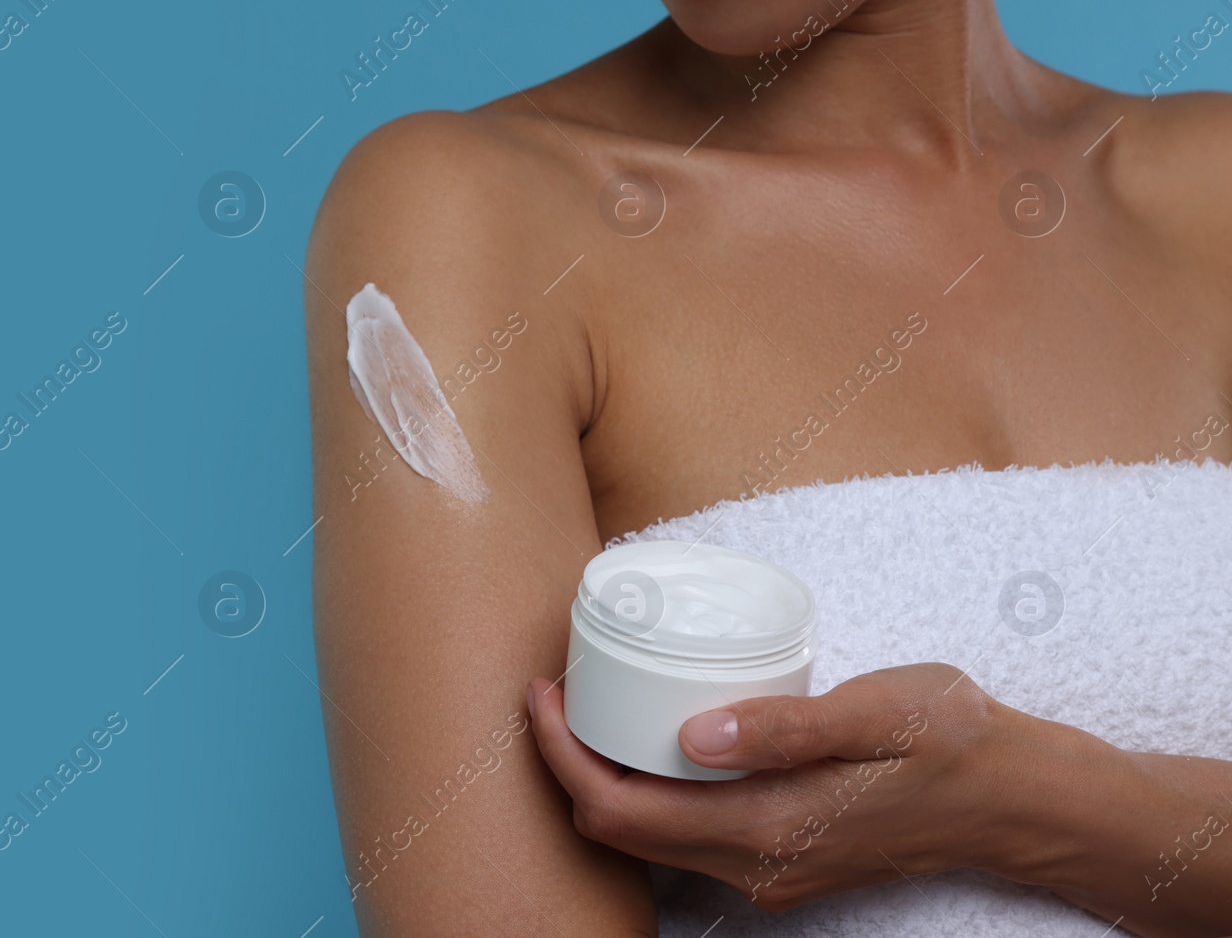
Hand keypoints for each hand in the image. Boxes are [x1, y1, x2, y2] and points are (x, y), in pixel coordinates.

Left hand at [527, 662, 1025, 908]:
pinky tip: (655, 734)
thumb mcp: (877, 714)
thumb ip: (786, 728)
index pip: (618, 810)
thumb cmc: (951, 742)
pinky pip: (683, 835)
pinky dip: (647, 791)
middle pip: (618, 831)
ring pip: (647, 838)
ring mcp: (765, 871)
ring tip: (595, 703)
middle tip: (559, 689)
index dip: (563, 755)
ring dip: (605, 778)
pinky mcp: (779, 860)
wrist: (1015, 802)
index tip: (543, 691)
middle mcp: (754, 865)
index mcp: (766, 829)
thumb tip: (693, 731)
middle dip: (570, 764)